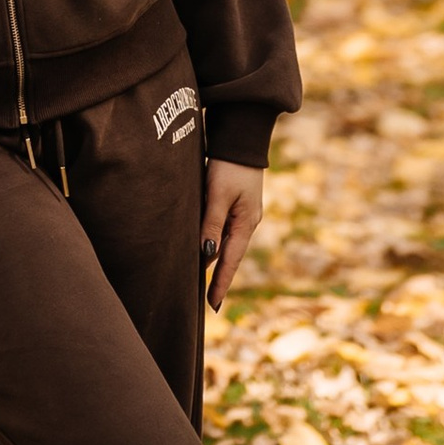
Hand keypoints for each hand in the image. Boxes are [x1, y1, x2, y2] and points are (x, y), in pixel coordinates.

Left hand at [201, 154, 262, 309]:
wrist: (241, 138)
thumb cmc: (229, 165)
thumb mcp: (218, 194)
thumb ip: (211, 224)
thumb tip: (206, 254)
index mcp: (246, 223)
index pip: (231, 262)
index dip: (221, 284)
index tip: (213, 306)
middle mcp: (246, 222)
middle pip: (228, 255)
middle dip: (216, 276)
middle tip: (204, 299)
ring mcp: (242, 214)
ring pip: (223, 242)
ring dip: (212, 257)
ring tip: (197, 277)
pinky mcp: (235, 204)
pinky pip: (222, 229)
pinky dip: (212, 240)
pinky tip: (201, 246)